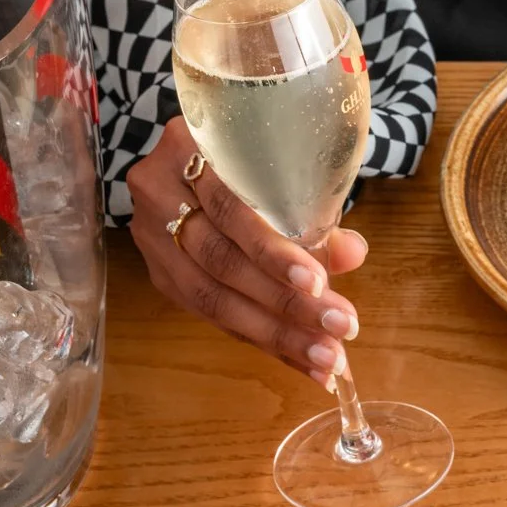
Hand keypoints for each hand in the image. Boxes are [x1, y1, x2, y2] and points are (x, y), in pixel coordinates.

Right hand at [125, 115, 365, 384]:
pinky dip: (260, 337)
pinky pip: (211, 314)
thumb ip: (316, 214)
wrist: (201, 160)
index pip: (229, 208)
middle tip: (339, 332)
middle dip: (286, 305)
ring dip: (276, 334)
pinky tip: (298, 358)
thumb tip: (354, 254)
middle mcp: (158, 189)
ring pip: (211, 298)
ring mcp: (152, 235)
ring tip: (325, 359)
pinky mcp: (160, 273)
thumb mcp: (284, 174)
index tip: (319, 284)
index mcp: (187, 147)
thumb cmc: (252, 163)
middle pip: (221, 261)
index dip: (273, 253)